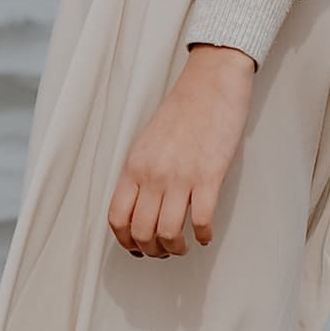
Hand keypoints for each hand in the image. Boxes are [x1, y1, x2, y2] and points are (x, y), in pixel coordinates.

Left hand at [107, 43, 254, 257]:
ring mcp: (181, 176)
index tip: (137, 248)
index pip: (117, 218)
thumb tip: (142, 206)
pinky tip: (206, 234)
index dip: (126, 241)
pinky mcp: (210, 175)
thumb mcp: (149, 140)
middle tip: (164, 250)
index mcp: (135, 164)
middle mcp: (154, 173)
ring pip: (169, 234)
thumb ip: (142, 171)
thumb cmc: (184, 108)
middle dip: (153, 250)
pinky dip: (204, 236)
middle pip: (142, 232)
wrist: (212, 80)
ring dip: (176, 248)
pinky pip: (202, 221)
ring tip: (184, 244)